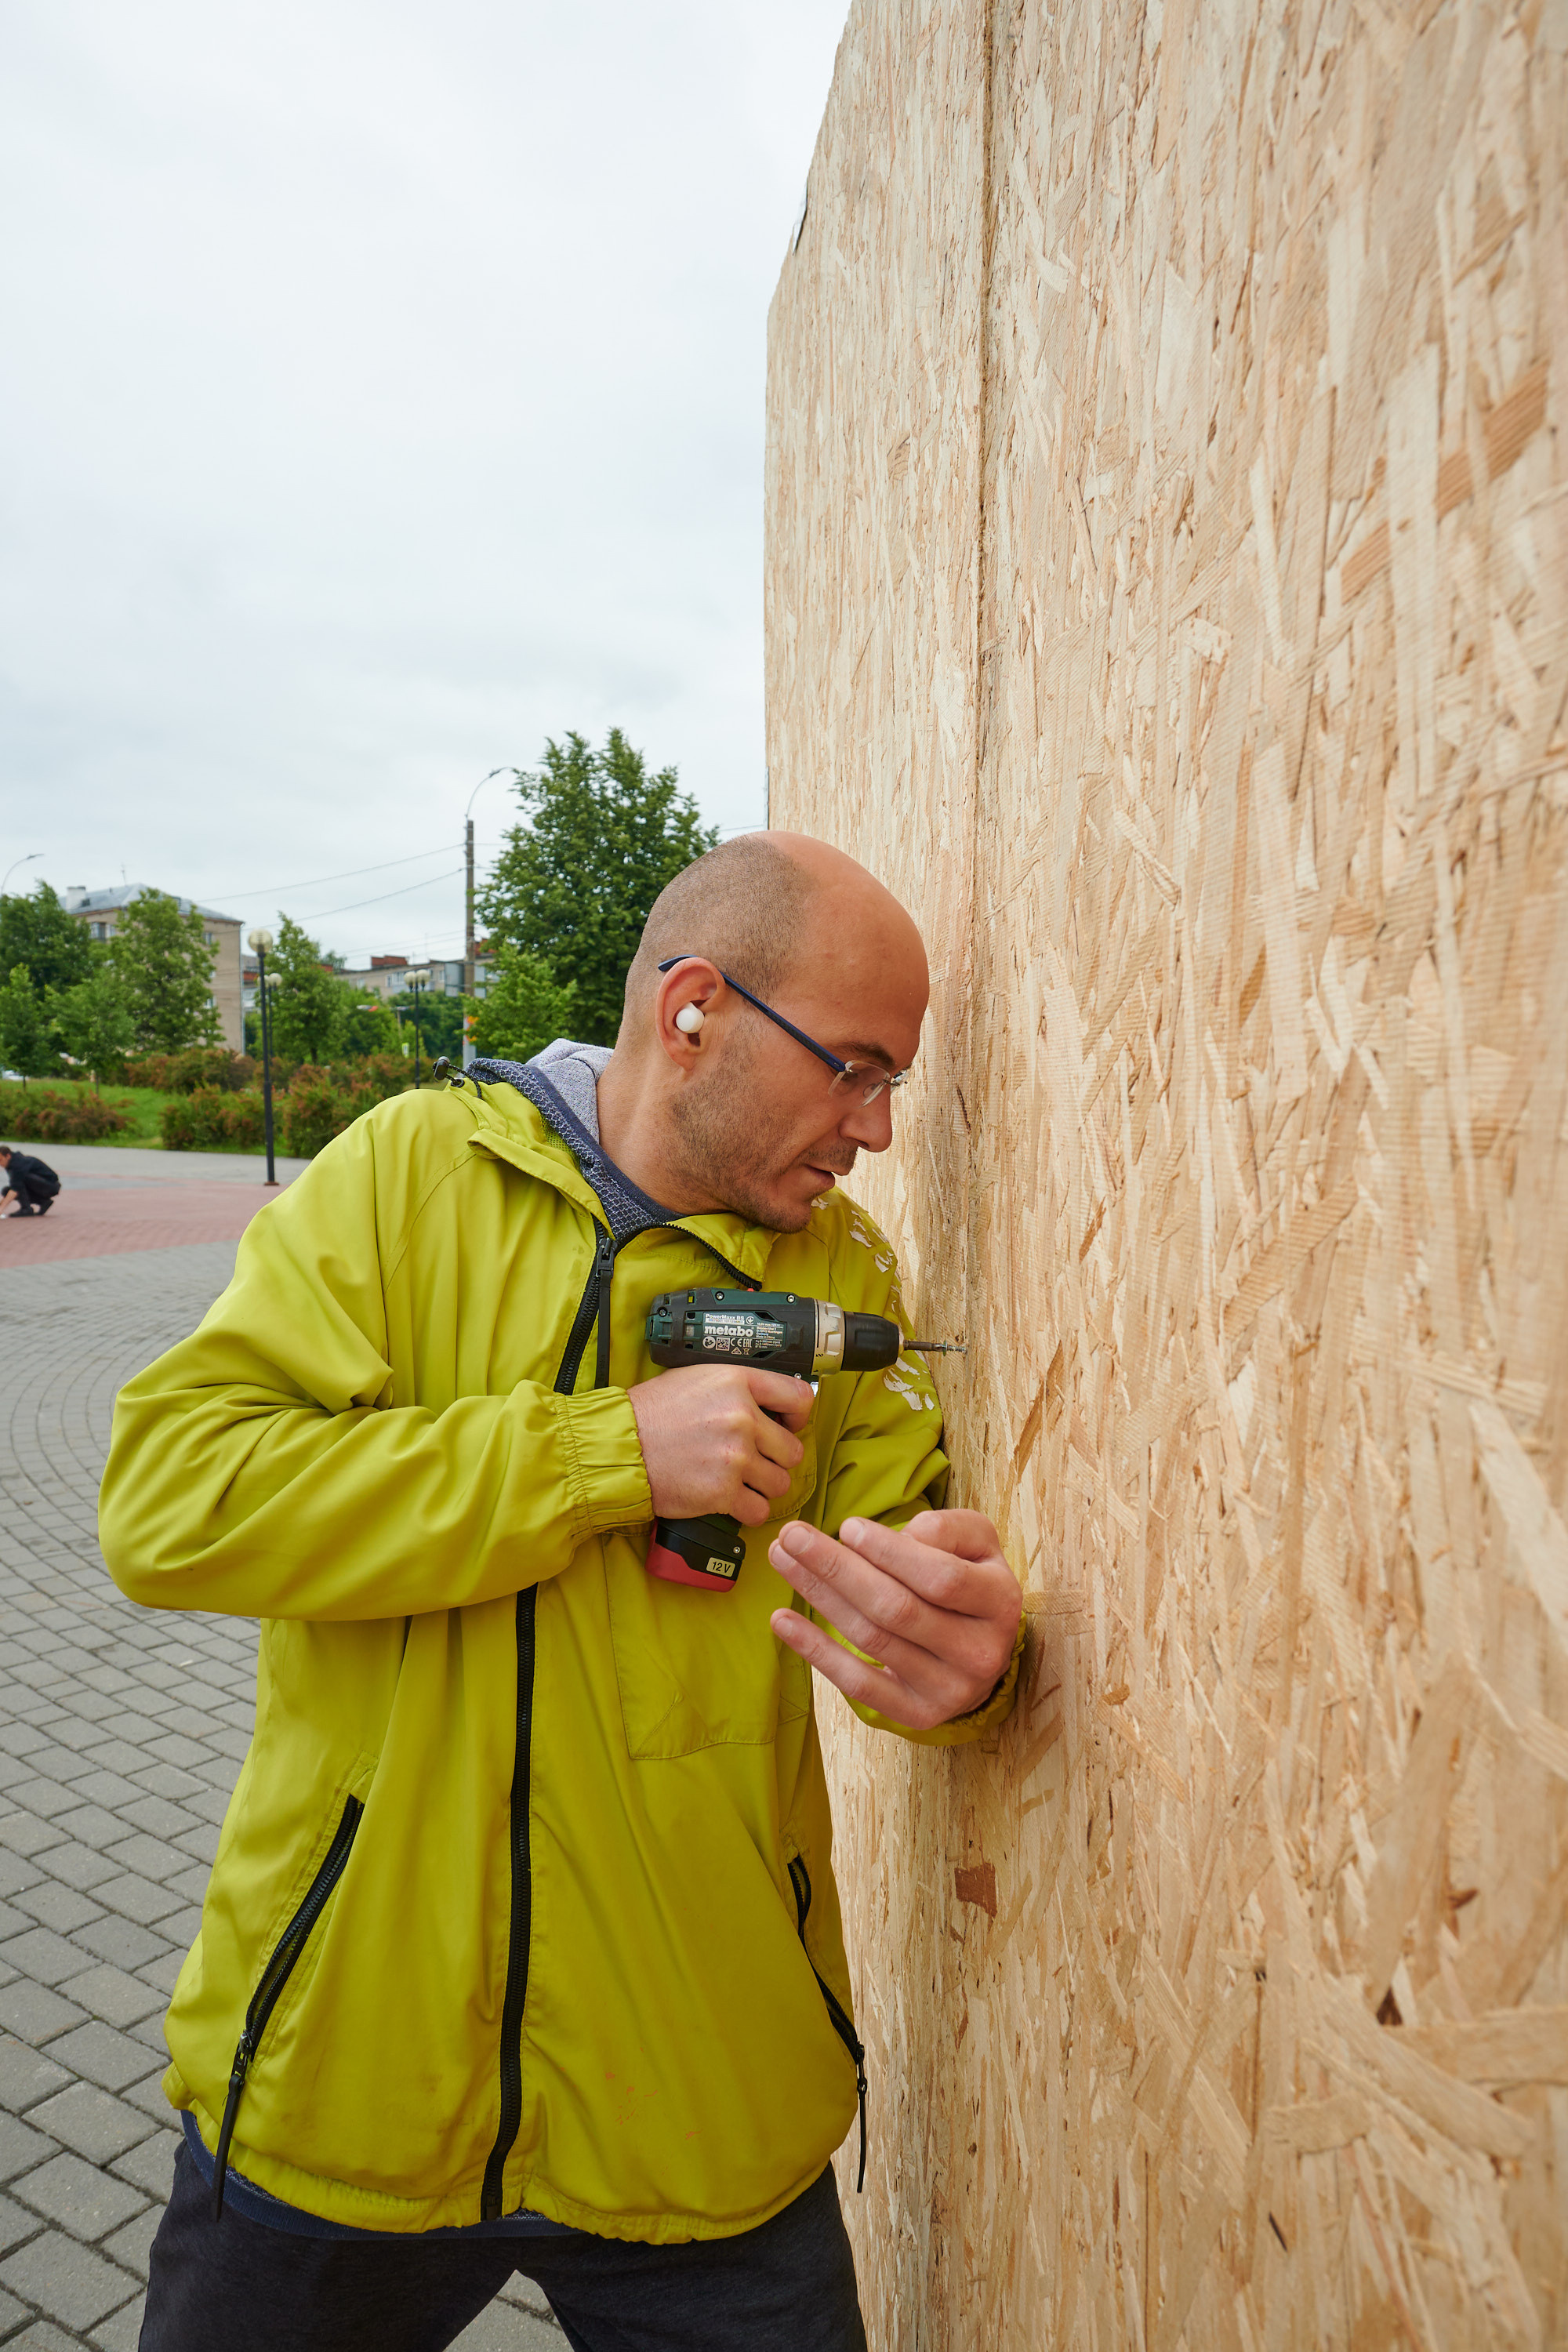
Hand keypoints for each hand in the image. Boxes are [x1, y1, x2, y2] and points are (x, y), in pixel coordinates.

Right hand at [628, 1366, 813, 1526]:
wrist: (618, 1447)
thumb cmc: (651, 1413)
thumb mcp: (696, 1378)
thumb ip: (737, 1388)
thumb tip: (770, 1405)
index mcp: (738, 1382)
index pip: (800, 1397)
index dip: (798, 1417)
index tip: (787, 1426)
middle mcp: (742, 1418)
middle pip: (792, 1450)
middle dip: (775, 1459)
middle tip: (753, 1460)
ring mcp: (735, 1457)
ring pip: (780, 1483)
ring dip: (762, 1487)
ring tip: (738, 1481)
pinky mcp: (722, 1492)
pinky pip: (759, 1510)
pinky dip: (747, 1510)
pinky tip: (730, 1500)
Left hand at [767, 1509, 1018, 1729]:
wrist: (985, 1650)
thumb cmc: (971, 1581)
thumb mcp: (976, 1543)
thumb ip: (946, 1528)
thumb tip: (897, 1536)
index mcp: (1000, 1602)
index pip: (941, 1578)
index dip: (890, 1552)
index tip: (846, 1526)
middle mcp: (980, 1652)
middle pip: (897, 1609)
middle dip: (837, 1568)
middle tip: (792, 1536)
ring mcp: (949, 1689)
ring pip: (872, 1639)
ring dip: (819, 1597)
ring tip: (782, 1560)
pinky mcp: (918, 1713)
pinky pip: (859, 1684)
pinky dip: (816, 1651)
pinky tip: (782, 1620)